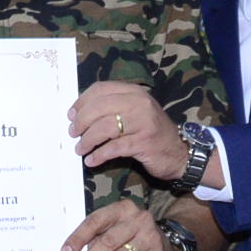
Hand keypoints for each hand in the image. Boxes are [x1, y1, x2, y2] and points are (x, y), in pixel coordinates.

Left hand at [71, 81, 190, 177]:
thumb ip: (114, 108)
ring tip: (80, 149)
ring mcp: (143, 122)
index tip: (71, 115)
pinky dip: (99, 155)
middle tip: (73, 133)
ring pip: (104, 127)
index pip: (101, 89)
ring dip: (87, 140)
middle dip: (81, 122)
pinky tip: (92, 160)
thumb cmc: (152, 133)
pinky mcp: (144, 142)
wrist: (180, 153)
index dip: (82, 102)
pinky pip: (113, 148)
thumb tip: (80, 114)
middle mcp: (139, 103)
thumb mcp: (136, 112)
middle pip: (99, 107)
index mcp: (135, 92)